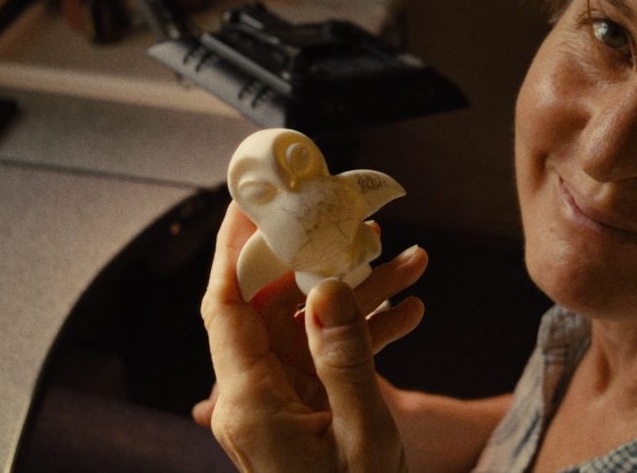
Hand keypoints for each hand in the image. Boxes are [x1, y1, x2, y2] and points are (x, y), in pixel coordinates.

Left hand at [196, 203, 425, 471]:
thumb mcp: (362, 436)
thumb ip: (346, 359)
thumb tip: (325, 287)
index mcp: (250, 401)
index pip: (226, 305)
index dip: (234, 247)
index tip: (251, 199)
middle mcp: (251, 396)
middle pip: (270, 305)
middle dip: (314, 257)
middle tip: (350, 217)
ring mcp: (275, 403)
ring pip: (306, 325)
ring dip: (355, 293)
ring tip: (409, 259)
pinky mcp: (299, 410)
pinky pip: (324, 355)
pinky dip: (362, 331)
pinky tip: (409, 312)